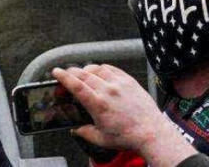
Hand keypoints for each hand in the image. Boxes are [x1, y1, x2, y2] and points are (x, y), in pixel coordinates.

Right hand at [53, 65, 195, 166]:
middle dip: (71, 72)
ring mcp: (120, 84)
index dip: (63, 76)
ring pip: (97, 68)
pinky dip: (102, 68)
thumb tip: (75, 129)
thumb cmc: (129, 137)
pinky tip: (100, 73)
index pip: (76, 85)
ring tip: (83, 74)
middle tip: (66, 74)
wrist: (152, 133)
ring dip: (86, 69)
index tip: (56, 72)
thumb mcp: (101, 139)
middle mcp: (108, 91)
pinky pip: (112, 69)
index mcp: (98, 104)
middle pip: (83, 74)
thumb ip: (85, 133)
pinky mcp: (130, 81)